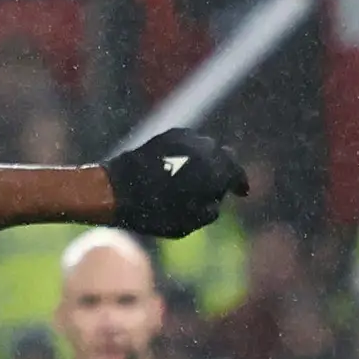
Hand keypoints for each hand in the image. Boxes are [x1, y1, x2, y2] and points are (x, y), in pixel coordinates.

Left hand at [101, 126, 248, 236]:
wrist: (116, 190)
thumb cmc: (153, 213)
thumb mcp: (189, 223)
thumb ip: (211, 208)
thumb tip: (218, 197)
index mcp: (215, 171)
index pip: (237, 174)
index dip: (241, 184)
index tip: (242, 192)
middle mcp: (205, 150)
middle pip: (224, 157)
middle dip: (225, 170)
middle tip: (221, 184)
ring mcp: (187, 139)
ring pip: (207, 147)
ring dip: (207, 159)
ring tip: (200, 175)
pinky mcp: (168, 134)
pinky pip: (189, 142)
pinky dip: (190, 152)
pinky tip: (182, 165)